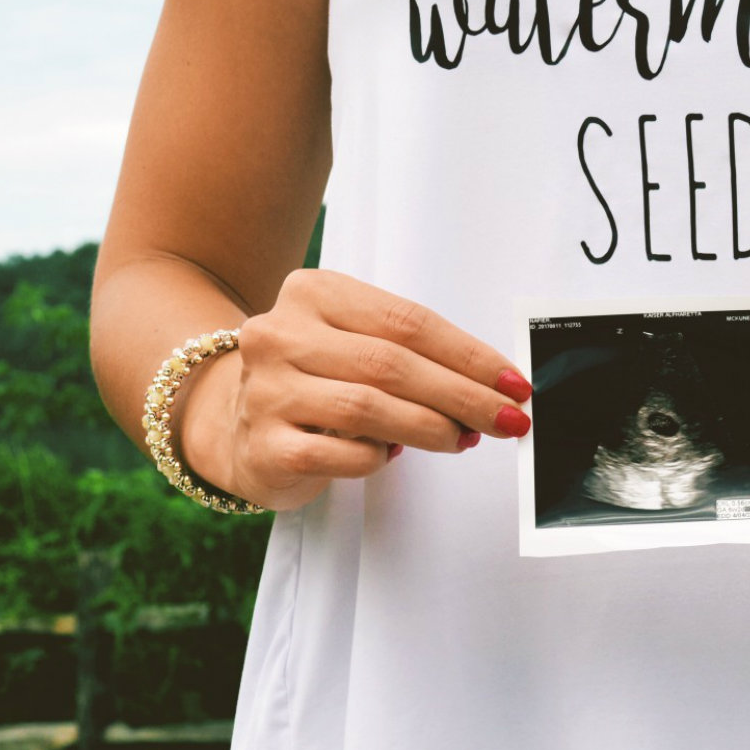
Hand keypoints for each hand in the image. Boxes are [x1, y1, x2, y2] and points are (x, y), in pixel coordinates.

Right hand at [177, 269, 534, 510]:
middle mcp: (280, 334)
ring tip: (464, 438)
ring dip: (432, 427)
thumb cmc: (316, 378)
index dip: (470, 355)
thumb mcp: (355, 342)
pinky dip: (380, 457)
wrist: (236, 424)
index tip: (514, 382)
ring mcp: (266, 389)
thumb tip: (492, 384)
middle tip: (508, 418)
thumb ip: (412, 352)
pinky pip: (343, 454)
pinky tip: (394, 454)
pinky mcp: (265, 444)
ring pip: (369, 407)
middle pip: (393, 364)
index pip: (408, 322)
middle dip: (463, 395)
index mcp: (313, 292)